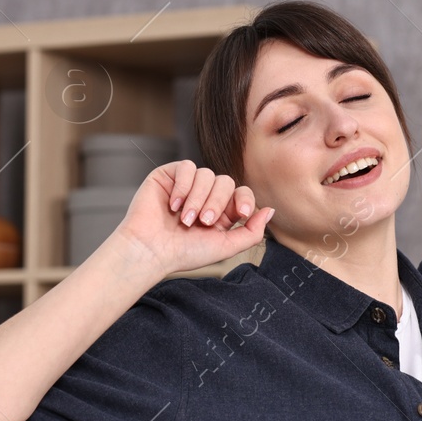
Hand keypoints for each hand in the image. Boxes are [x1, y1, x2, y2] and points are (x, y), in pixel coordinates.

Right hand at [113, 160, 273, 276]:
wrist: (151, 250)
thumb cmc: (184, 253)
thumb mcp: (226, 247)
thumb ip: (252, 232)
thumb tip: (270, 210)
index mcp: (220, 212)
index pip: (241, 193)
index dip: (245, 200)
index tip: (242, 213)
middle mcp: (205, 196)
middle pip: (226, 182)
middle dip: (217, 203)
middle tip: (203, 222)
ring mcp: (187, 184)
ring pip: (207, 175)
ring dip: (198, 198)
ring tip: (186, 219)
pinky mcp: (169, 176)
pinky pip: (187, 167)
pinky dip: (184, 186)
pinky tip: (173, 205)